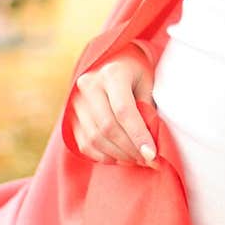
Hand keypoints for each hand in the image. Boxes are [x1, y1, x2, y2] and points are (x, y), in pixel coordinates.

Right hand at [69, 45, 159, 168]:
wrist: (116, 63)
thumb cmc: (137, 75)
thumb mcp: (149, 85)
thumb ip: (147, 112)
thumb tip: (149, 146)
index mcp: (112, 74)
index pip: (123, 111)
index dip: (138, 136)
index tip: (152, 155)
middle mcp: (90, 85)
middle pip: (107, 127)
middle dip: (130, 149)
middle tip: (148, 160)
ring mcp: (77, 100)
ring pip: (95, 138)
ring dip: (118, 155)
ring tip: (137, 160)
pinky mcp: (72, 115)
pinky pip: (85, 144)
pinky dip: (103, 156)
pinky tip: (120, 158)